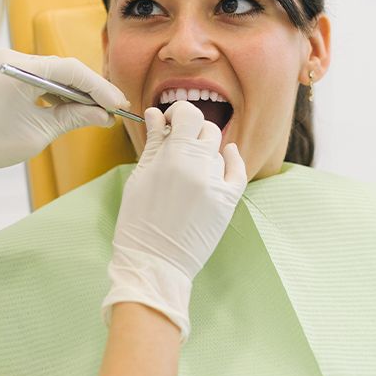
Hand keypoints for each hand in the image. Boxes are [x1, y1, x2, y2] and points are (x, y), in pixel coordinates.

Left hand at [0, 49, 128, 227]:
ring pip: (52, 74)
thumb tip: (104, 116)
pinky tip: (74, 109)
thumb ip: (74, 118)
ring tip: (98, 113)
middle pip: (63, 69)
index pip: (70, 70)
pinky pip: (38, 79)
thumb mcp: (39, 133)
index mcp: (18, 67)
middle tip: (114, 109)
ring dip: (74, 93)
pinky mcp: (3, 74)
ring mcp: (5, 64)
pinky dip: (56, 94)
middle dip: (89, 90)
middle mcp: (11, 58)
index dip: (99, 88)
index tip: (119, 104)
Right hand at [102, 101, 246, 340]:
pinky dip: (232, 158)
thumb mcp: (139, 177)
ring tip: (187, 164)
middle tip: (175, 141)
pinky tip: (227, 153)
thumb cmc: (137, 222)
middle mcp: (198, 167)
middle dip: (190, 130)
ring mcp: (216, 185)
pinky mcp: (228, 202)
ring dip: (202, 149)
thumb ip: (153, 143)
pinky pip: (237, 171)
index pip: (187, 114)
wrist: (153, 263)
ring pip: (216, 149)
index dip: (177, 112)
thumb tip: (155, 114)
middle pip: (205, 128)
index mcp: (173, 157)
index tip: (168, 122)